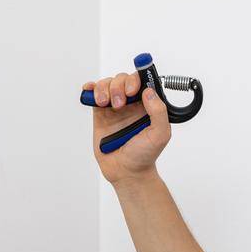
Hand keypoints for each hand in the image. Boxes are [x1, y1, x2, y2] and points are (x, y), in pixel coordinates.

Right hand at [82, 69, 170, 183]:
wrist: (126, 171)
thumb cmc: (144, 155)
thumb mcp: (160, 134)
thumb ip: (158, 112)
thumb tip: (148, 91)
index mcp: (147, 104)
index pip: (141, 81)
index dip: (135, 79)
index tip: (132, 90)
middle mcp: (131, 103)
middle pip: (122, 79)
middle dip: (118, 86)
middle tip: (120, 104)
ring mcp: (114, 107)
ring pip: (107, 84)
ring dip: (104, 89)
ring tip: (105, 104)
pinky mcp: (100, 114)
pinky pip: (94, 95)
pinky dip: (91, 89)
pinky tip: (90, 92)